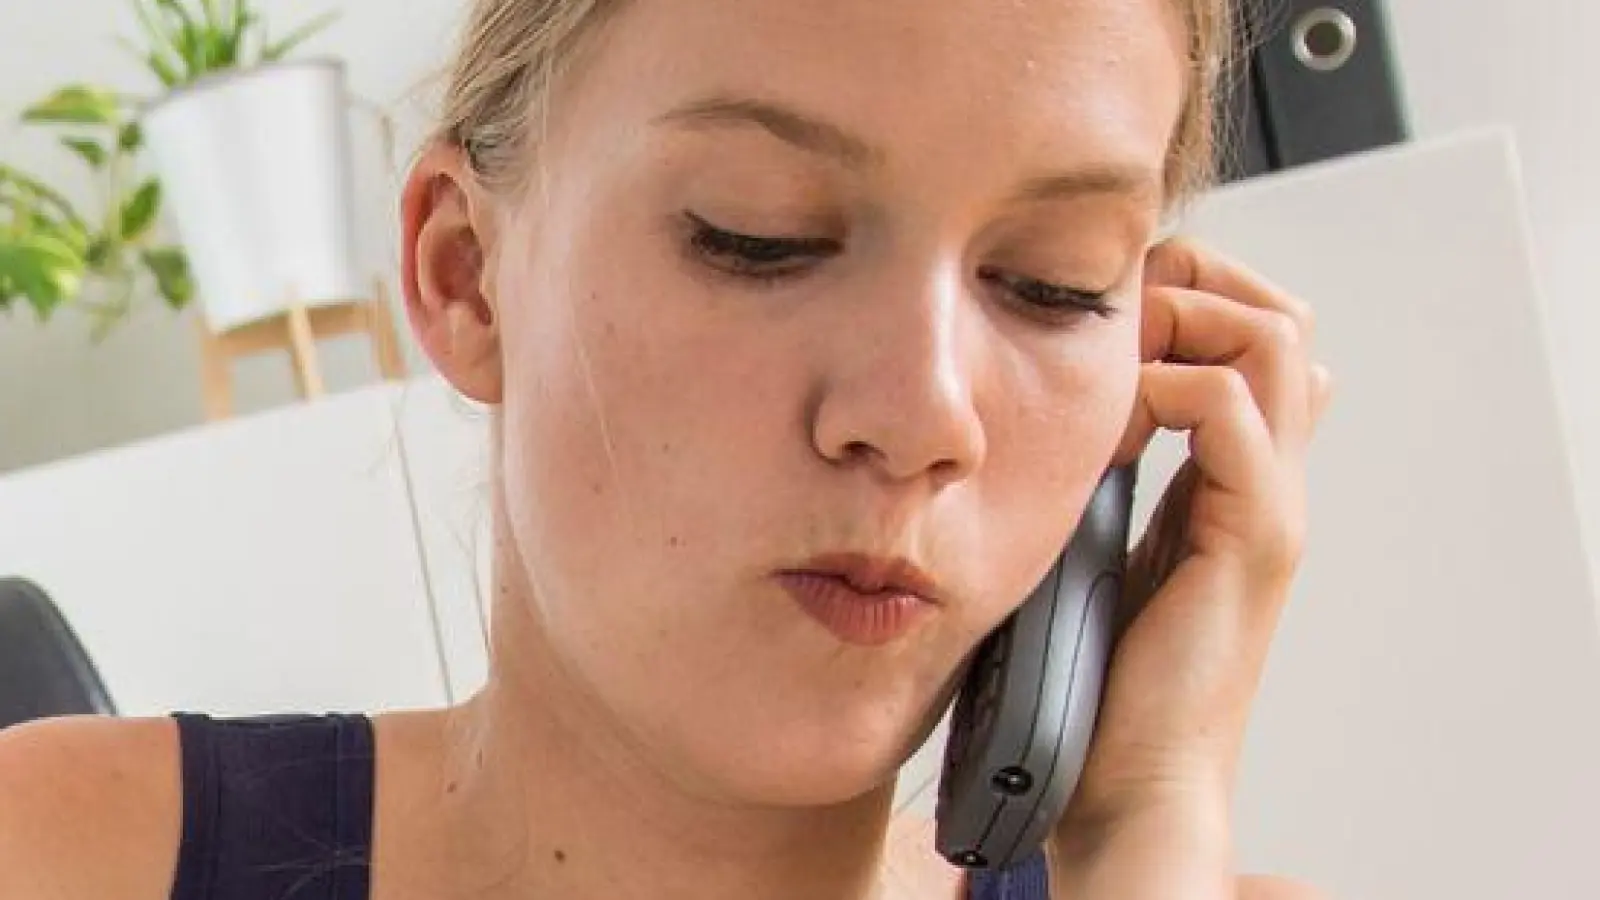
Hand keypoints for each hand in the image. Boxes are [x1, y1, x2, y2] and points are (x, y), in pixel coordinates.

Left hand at [1048, 239, 1332, 898]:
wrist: (1131, 779)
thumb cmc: (1102, 676)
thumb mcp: (1094, 548)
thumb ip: (1099, 484)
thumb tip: (1049, 426)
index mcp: (1233, 481)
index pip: (1254, 340)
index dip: (1187, 297)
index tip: (1101, 315)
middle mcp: (1267, 482)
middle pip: (1281, 318)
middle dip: (1197, 283)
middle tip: (1119, 313)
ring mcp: (1269, 507)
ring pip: (1276, 341)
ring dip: (1187, 319)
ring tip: (1117, 357)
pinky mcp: (1253, 539)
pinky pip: (1231, 412)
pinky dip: (1168, 386)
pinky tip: (1114, 421)